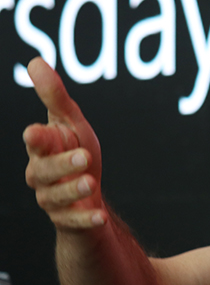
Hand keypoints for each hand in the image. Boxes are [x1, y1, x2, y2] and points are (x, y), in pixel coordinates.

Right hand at [23, 57, 106, 229]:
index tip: (37, 132)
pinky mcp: (68, 220)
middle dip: (61, 164)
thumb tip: (34, 61)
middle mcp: (41, 175)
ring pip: (56, 198)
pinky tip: (100, 216)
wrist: (85, 195)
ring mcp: (53, 199)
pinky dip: (86, 219)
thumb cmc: (74, 152)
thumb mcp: (70, 123)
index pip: (38, 142)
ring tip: (90, 182)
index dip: (39, 138)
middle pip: (44, 170)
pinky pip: (74, 222)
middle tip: (84, 156)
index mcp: (42, 149)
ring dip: (73, 190)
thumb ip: (54, 96)